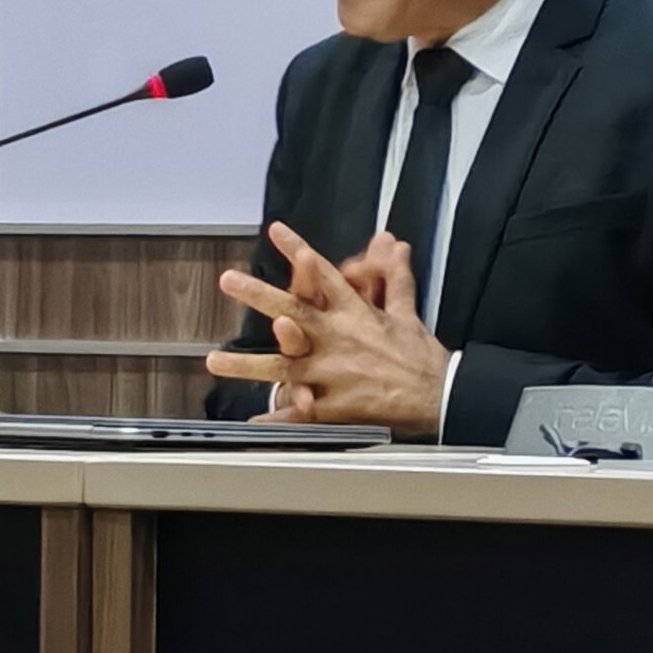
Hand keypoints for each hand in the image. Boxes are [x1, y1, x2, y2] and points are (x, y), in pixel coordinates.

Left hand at [207, 221, 449, 437]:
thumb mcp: (405, 311)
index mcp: (355, 314)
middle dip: (259, 295)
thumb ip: (393, 276)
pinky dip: (278, 418)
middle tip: (230, 280)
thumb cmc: (420, 355)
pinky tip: (253, 421)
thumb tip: (394, 244)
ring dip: (246, 364)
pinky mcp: (336, 405)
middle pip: (294, 311)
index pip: (325, 275)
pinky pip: (301, 413)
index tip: (275, 231)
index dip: (299, 252)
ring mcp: (333, 373)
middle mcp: (338, 339)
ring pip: (283, 366)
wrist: (438, 394)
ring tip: (214, 360)